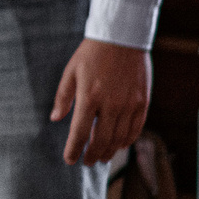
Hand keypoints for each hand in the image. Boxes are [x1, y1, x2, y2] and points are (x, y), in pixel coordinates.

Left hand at [50, 38, 149, 166]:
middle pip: (101, 140)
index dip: (74, 149)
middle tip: (87, 162)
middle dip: (92, 155)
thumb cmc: (92, 53)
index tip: (70, 160)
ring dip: (110, 151)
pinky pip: (136, 128)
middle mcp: (110, 104)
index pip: (80, 132)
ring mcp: (129, 104)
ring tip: (101, 157)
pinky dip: (127, 140)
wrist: (122, 36)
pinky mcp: (143, 102)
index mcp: (89, 97)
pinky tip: (120, 145)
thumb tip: (55, 118)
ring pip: (120, 138)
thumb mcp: (71, 72)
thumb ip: (63, 97)